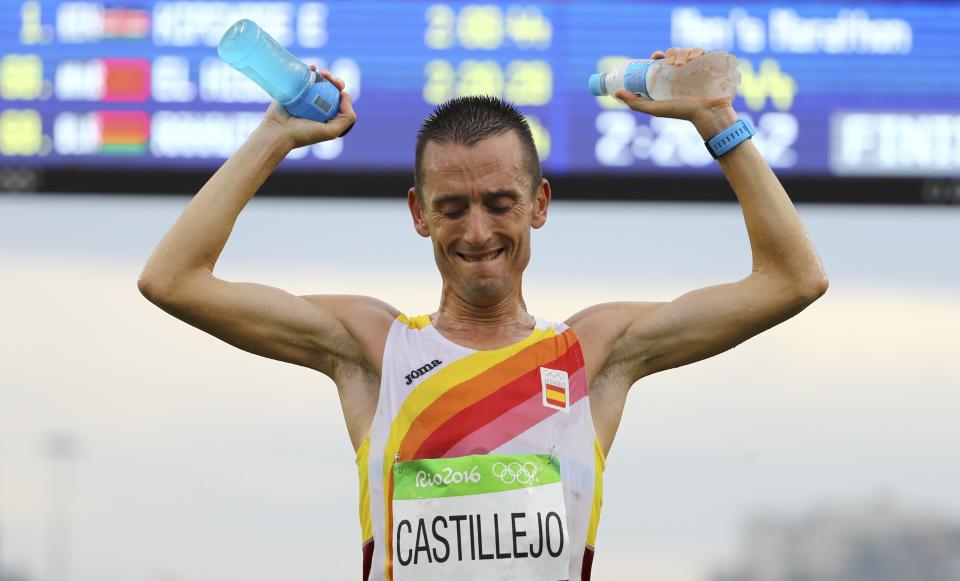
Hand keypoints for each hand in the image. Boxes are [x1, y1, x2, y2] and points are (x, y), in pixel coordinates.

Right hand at [258, 65, 356, 149]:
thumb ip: (347, 118)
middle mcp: (317, 107)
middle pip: (331, 89)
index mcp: (328, 116)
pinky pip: (303, 77)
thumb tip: (345, 94)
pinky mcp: (294, 91)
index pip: (340, 99)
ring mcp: (305, 98)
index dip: (341, 90)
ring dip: (324, 74)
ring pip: (319, 82)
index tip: (338, 88)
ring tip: (322, 73)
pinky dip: (310, 70)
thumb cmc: (303, 133)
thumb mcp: (331, 131)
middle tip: (330, 78)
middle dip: (335, 80)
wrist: (278, 131)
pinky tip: (312, 67)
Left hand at [614, 48, 736, 137]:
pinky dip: (696, 51)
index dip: (658, 55)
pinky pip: (701, 51)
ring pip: (687, 51)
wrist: (708, 114)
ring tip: (681, 65)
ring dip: (682, 52)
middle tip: (669, 61)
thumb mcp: (656, 109)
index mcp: (670, 79)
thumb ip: (636, 103)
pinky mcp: (709, 66)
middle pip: (674, 53)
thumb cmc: (682, 113)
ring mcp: (696, 68)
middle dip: (671, 53)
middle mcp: (682, 73)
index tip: (655, 56)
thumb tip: (616, 93)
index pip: (662, 61)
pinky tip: (693, 59)